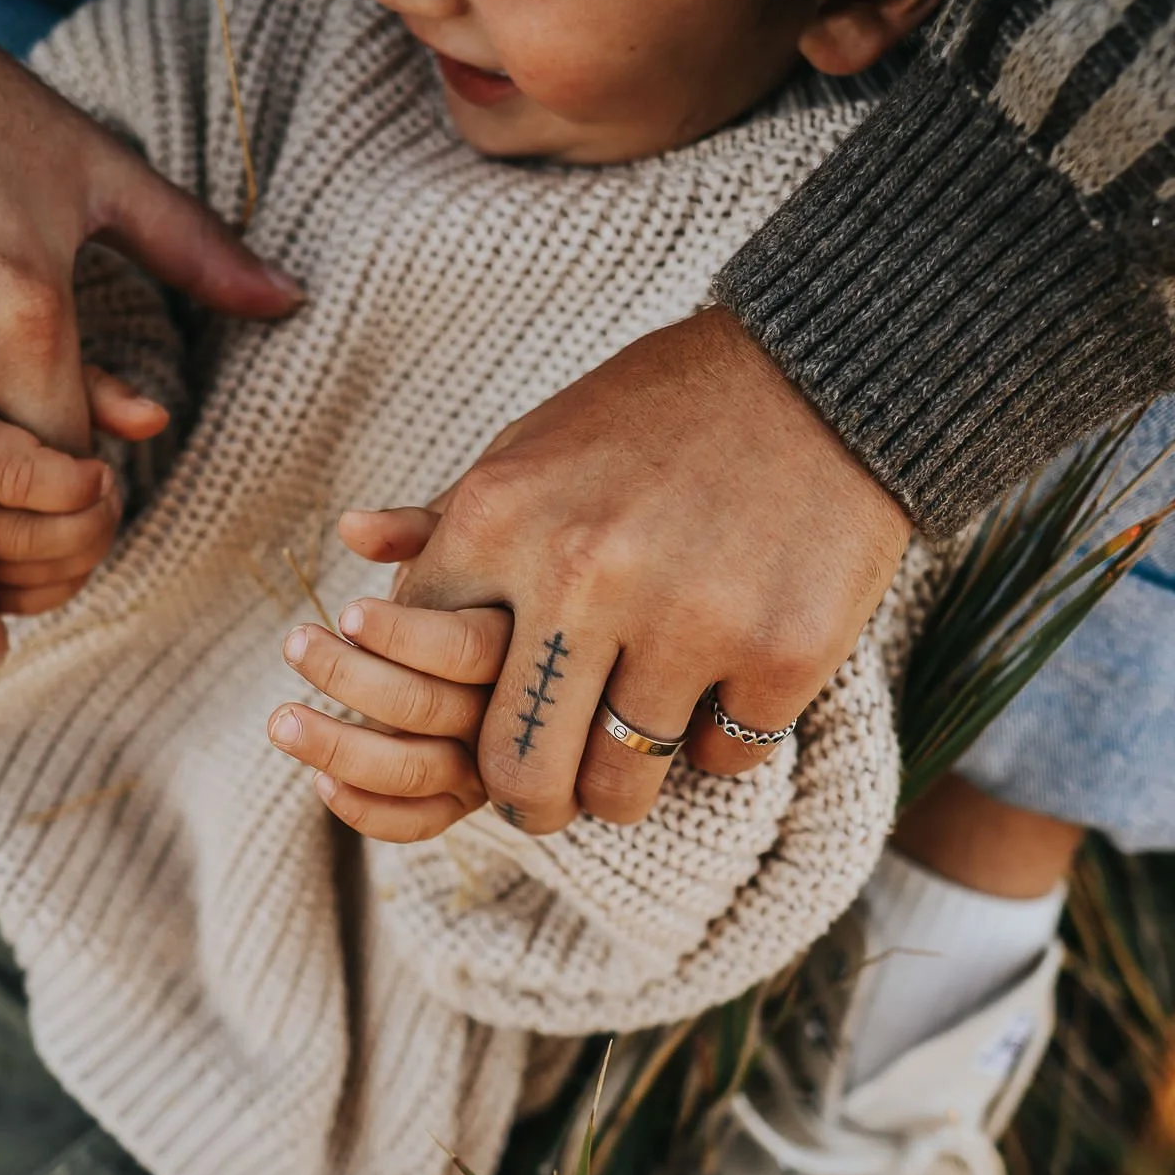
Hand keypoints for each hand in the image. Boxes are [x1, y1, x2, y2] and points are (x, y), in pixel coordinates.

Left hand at [267, 511, 513, 841]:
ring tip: (280, 718)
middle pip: (430, 708)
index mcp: (528, 641)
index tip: (348, 613)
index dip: (399, 635)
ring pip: (416, 769)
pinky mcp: (473, 796)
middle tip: (295, 643)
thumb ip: (423, 530)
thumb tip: (351, 528)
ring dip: (338, 747)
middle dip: (349, 677)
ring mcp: (495, 759)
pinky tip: (319, 781)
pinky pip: (421, 820)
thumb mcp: (483, 534)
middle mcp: (518, 709)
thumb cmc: (516, 569)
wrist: (571, 644)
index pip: (463, 650)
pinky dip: (369, 812)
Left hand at [397, 306, 913, 831]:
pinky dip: (720, 738)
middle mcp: (583, 575)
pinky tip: (726, 686)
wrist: (823, 373)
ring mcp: (688, 619)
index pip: (428, 680)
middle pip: (519, 766)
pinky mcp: (782, 653)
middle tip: (547, 798)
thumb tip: (352, 543)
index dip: (447, 721)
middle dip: (530, 800)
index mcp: (501, 520)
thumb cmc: (657, 417)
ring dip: (623, 782)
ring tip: (633, 750)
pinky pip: (720, 758)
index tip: (478, 731)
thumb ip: (450, 517)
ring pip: (620, 784)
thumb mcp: (535, 445)